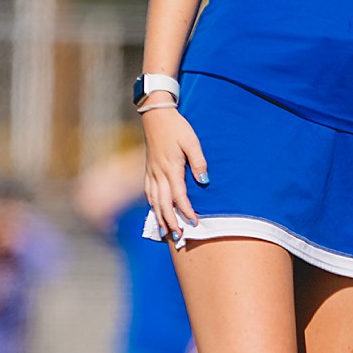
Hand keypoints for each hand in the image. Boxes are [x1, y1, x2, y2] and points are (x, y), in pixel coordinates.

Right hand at [142, 108, 208, 244]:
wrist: (156, 116)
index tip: (195, 223)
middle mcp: (158, 173)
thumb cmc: (177, 128)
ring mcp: (151, 172)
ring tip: (166, 232)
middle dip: (171, 221)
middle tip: (180, 236)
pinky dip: (152, 205)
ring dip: (160, 217)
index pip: (178, 196)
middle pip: (163, 204)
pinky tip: (155, 212)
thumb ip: (198, 161)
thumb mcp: (192, 141)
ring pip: (154, 200)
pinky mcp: (148, 170)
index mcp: (170, 168)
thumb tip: (204, 180)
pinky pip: (148, 192)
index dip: (186, 211)